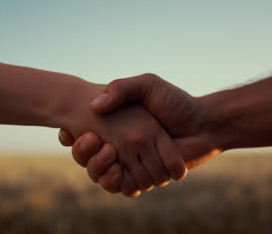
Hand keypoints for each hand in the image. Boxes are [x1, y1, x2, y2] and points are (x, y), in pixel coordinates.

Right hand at [58, 81, 186, 195]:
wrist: (204, 124)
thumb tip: (95, 106)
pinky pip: (123, 187)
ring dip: (98, 169)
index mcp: (118, 127)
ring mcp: (133, 163)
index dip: (74, 139)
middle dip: (83, 154)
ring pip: (102, 176)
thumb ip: (121, 89)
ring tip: (108, 153)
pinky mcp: (145, 178)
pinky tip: (118, 170)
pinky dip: (118, 182)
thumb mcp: (147, 85)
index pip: (85, 138)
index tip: (67, 132)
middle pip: (88, 160)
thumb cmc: (176, 102)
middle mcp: (122, 147)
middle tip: (90, 140)